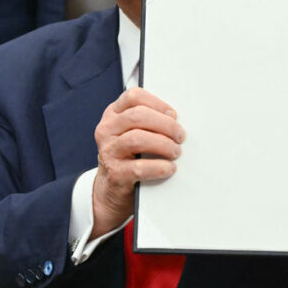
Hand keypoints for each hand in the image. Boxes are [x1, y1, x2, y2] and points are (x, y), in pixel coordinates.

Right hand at [91, 87, 183, 237]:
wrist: (111, 190)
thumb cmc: (129, 157)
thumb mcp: (133, 133)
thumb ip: (149, 122)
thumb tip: (174, 118)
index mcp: (113, 114)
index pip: (133, 96)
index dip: (157, 103)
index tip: (173, 114)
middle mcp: (107, 130)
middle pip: (138, 116)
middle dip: (165, 125)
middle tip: (180, 136)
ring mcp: (108, 151)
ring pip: (138, 139)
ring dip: (164, 144)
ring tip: (176, 152)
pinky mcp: (114, 173)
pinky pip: (139, 167)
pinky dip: (159, 167)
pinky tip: (169, 168)